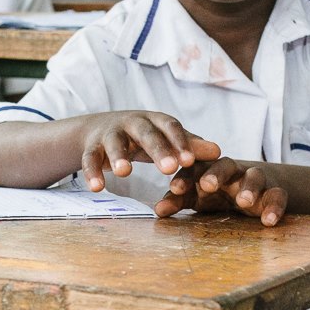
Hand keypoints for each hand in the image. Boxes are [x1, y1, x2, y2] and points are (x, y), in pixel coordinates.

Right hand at [80, 111, 221, 191]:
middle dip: (157, 149)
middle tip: (170, 168)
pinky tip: (97, 188)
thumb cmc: (142, 136)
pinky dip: (92, 172)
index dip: (180, 142)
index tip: (190, 161)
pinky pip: (90, 159)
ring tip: (125, 173)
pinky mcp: (91, 147)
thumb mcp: (165, 139)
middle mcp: (132, 123)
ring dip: (119, 157)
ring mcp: (110, 134)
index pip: (170, 126)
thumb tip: (219, 152)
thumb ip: (189, 146)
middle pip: (145, 133)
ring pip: (114, 143)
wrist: (99, 128)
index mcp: (154, 121)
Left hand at [158, 156, 288, 225]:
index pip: (195, 168)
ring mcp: (254, 180)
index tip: (175, 188)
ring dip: (249, 188)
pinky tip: (268, 221)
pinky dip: (275, 207)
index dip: (185, 177)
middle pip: (225, 164)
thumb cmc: (216, 193)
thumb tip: (158, 212)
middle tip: (207, 185)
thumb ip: (178, 201)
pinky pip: (278, 195)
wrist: (254, 190)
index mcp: (208, 169)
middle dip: (216, 174)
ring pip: (255, 176)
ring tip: (243, 201)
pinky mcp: (274, 191)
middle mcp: (232, 171)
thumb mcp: (195, 197)